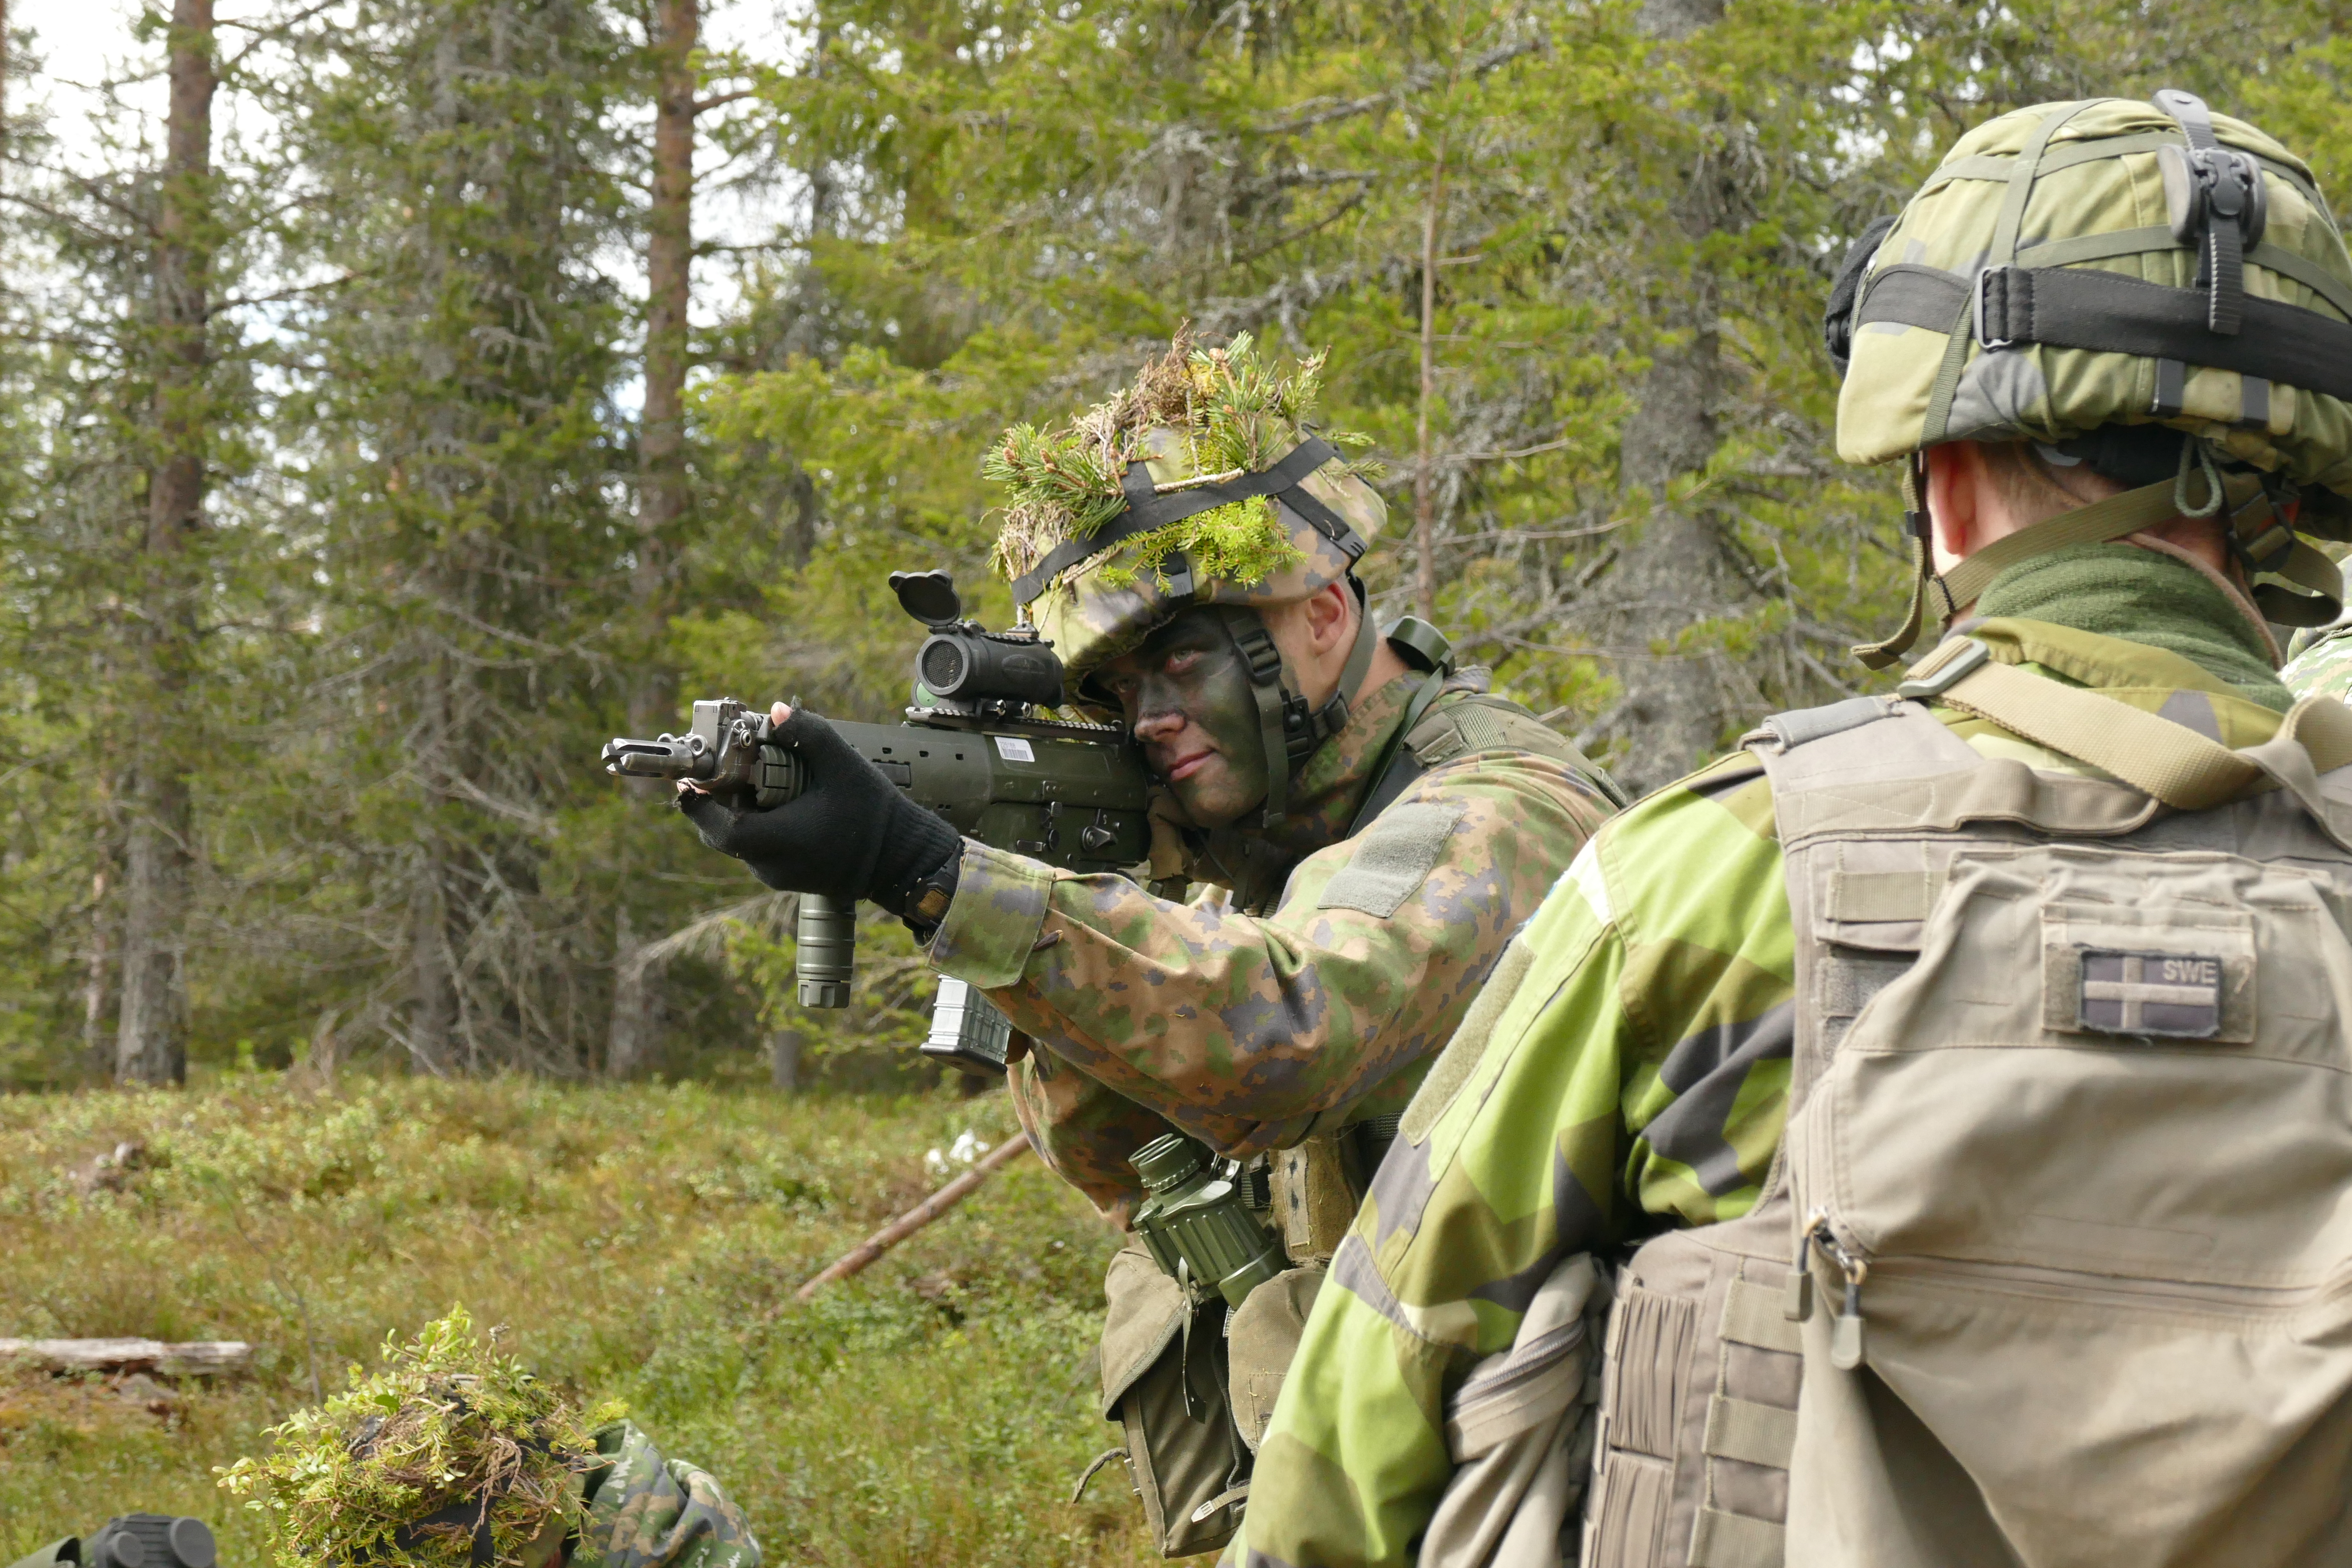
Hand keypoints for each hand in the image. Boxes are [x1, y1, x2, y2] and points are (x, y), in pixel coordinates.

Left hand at [674, 703, 961, 916]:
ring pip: (738, 842)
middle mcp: (771, 864)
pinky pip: (757, 849)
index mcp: (779, 840)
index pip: (718, 828)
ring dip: (737, 812)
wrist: (900, 860)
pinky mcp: (786, 877)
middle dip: (715, 802)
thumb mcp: (844, 767)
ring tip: (752, 781)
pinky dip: (756, 825)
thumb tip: (776, 711)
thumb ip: (809, 735)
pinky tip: (775, 801)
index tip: (689, 779)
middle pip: (722, 833)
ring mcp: (777, 875)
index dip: (696, 803)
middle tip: (719, 771)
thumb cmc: (874, 814)